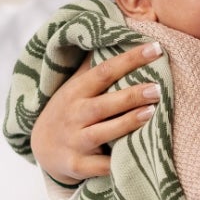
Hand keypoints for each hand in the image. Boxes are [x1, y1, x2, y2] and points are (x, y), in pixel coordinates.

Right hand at [30, 42, 162, 184]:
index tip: (155, 48)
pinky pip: (101, 165)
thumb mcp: (75, 87)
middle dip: (131, 95)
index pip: (104, 71)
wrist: (42, 148)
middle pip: (104, 104)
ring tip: (152, 112)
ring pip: (103, 132)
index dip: (129, 59)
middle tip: (157, 87)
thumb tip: (122, 33)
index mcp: (76, 91)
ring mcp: (75, 141)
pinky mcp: (78, 166)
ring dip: (128, 123)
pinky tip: (138, 155)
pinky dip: (117, 162)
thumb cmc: (69, 111)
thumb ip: (95, 66)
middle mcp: (74, 115)